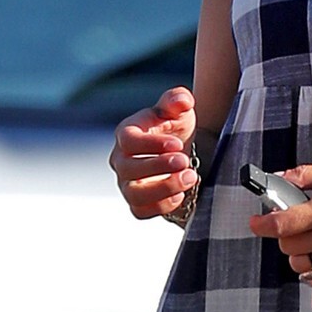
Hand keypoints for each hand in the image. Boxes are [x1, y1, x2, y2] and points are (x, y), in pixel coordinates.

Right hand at [110, 86, 197, 218]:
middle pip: (129, 169)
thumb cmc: (174, 128)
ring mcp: (127, 184)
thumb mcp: (178, 110)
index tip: (177, 144)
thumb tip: (182, 100)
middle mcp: (121, 160)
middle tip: (185, 162)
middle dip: (159, 167)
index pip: (128, 141)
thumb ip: (178, 100)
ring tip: (190, 178)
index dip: (151, 144)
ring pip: (134, 194)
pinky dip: (161, 206)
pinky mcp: (137, 203)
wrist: (181, 153)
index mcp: (126, 134)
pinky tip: (180, 195)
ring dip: (163, 189)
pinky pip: (141, 211)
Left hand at [247, 161, 311, 286]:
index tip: (256, 224)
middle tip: (294, 225)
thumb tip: (281, 178)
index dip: (263, 225)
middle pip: (290, 247)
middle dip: (285, 236)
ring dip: (300, 254)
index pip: (284, 224)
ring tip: (311, 241)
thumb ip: (311, 175)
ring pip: (305, 266)